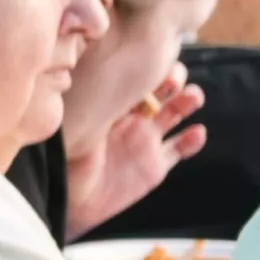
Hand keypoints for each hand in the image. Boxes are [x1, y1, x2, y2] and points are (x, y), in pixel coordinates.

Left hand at [66, 72, 212, 235]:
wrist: (67, 199)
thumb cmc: (62, 157)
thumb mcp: (75, 122)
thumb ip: (90, 99)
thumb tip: (93, 62)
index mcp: (109, 103)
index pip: (135, 75)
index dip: (148, 66)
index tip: (152, 60)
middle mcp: (130, 117)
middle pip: (162, 88)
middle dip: (173, 78)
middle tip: (172, 80)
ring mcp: (145, 140)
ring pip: (176, 112)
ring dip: (188, 101)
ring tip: (192, 97)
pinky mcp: (156, 165)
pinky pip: (181, 148)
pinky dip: (193, 140)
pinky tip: (196, 132)